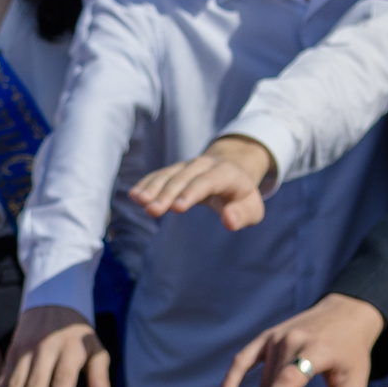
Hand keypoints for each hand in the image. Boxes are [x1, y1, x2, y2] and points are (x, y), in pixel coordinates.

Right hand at [0, 305, 111, 386]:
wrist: (52, 300)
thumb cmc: (78, 334)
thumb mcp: (95, 350)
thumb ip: (100, 378)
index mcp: (69, 350)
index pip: (63, 378)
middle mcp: (45, 349)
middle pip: (34, 382)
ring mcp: (25, 350)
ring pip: (14, 381)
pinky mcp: (11, 352)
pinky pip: (2, 377)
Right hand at [128, 135, 274, 230]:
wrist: (232, 167)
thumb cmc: (242, 195)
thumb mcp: (253, 208)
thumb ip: (243, 215)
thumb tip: (229, 220)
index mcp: (225, 173)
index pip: (206, 182)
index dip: (191, 193)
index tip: (177, 207)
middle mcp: (203, 165)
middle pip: (183, 179)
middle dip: (167, 193)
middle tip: (152, 210)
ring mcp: (187, 166)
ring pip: (168, 175)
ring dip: (152, 187)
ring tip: (138, 200)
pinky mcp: (175, 171)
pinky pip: (159, 175)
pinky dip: (147, 183)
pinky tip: (134, 195)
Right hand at [219, 293, 387, 386]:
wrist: (346, 315)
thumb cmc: (353, 355)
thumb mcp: (356, 385)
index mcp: (316, 348)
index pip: (289, 377)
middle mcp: (291, 339)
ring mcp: (275, 337)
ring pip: (264, 382)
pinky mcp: (266, 337)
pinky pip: (243, 360)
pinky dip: (232, 379)